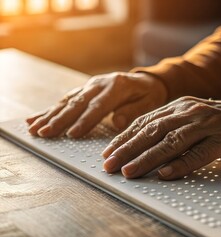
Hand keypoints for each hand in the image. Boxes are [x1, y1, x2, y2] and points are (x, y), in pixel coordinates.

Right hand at [26, 72, 167, 137]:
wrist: (146, 80)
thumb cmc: (149, 94)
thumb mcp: (149, 103)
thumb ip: (133, 112)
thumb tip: (116, 122)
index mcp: (117, 86)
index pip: (98, 106)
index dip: (85, 121)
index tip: (72, 135)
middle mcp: (99, 84)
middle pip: (77, 103)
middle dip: (60, 119)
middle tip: (45, 133)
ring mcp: (90, 85)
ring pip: (67, 101)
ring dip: (50, 115)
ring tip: (34, 128)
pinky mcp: (84, 90)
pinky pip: (65, 100)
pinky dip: (49, 110)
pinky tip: (34, 118)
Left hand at [102, 96, 220, 179]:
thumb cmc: (217, 122)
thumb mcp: (189, 118)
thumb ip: (168, 127)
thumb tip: (139, 146)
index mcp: (178, 107)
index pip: (145, 122)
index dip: (124, 137)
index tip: (108, 152)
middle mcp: (189, 112)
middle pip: (153, 130)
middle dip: (128, 148)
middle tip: (110, 164)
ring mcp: (206, 124)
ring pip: (172, 141)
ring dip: (148, 157)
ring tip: (130, 171)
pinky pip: (199, 153)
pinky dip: (181, 164)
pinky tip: (165, 174)